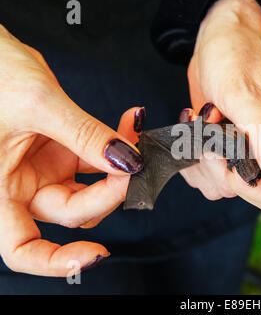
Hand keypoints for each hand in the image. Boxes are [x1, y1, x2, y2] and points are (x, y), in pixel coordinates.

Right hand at [0, 25, 144, 275]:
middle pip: (74, 211)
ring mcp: (44, 168)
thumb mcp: (39, 104)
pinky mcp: (62, 149)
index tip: (96, 254)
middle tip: (132, 160)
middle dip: (109, 190)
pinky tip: (130, 125)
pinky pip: (96, 158)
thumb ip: (84, 135)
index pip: (21, 248)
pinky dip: (116, 146)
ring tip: (134, 133)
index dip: (55, 261)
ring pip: (92, 188)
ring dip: (119, 166)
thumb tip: (126, 160)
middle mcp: (21, 184)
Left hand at [180, 0, 260, 213]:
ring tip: (203, 119)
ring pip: (218, 186)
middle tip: (209, 127)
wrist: (219, 43)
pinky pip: (202, 174)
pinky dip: (190, 155)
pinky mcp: (222, 151)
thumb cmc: (237, 57)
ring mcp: (244, 154)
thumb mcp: (248, 93)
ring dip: (200, 158)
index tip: (228, 159)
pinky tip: (194, 125)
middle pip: (244, 193)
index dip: (252, 188)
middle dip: (217, 166)